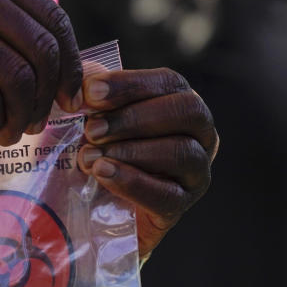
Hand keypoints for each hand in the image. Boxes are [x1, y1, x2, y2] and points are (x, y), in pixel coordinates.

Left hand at [76, 68, 217, 256]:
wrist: (88, 209)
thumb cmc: (94, 149)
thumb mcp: (89, 117)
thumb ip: (91, 93)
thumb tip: (86, 77)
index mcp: (181, 101)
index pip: (168, 82)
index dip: (130, 84)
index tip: (91, 93)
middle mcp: (200, 134)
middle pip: (185, 112)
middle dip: (134, 118)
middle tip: (92, 129)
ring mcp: (195, 172)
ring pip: (180, 152)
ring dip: (130, 151)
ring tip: (90, 156)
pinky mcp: (180, 206)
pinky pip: (165, 195)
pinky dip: (132, 182)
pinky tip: (103, 174)